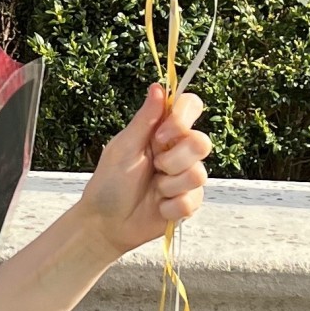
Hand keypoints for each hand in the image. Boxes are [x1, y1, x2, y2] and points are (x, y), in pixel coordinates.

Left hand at [75, 85, 212, 256]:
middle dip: (174, 159)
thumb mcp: (124, 148)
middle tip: (154, 166)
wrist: (107, 223)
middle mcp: (178, 152)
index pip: (190, 108)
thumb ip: (144, 119)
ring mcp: (185, 178)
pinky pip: (193, 200)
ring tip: (153, 189)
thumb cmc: (110, 183)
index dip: (183, 118)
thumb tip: (157, 86)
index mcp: (162, 132)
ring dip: (169, 185)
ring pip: (199, 174)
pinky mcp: (189, 202)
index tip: (161, 135)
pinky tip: (158, 207)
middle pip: (202, 143)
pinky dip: (170, 206)